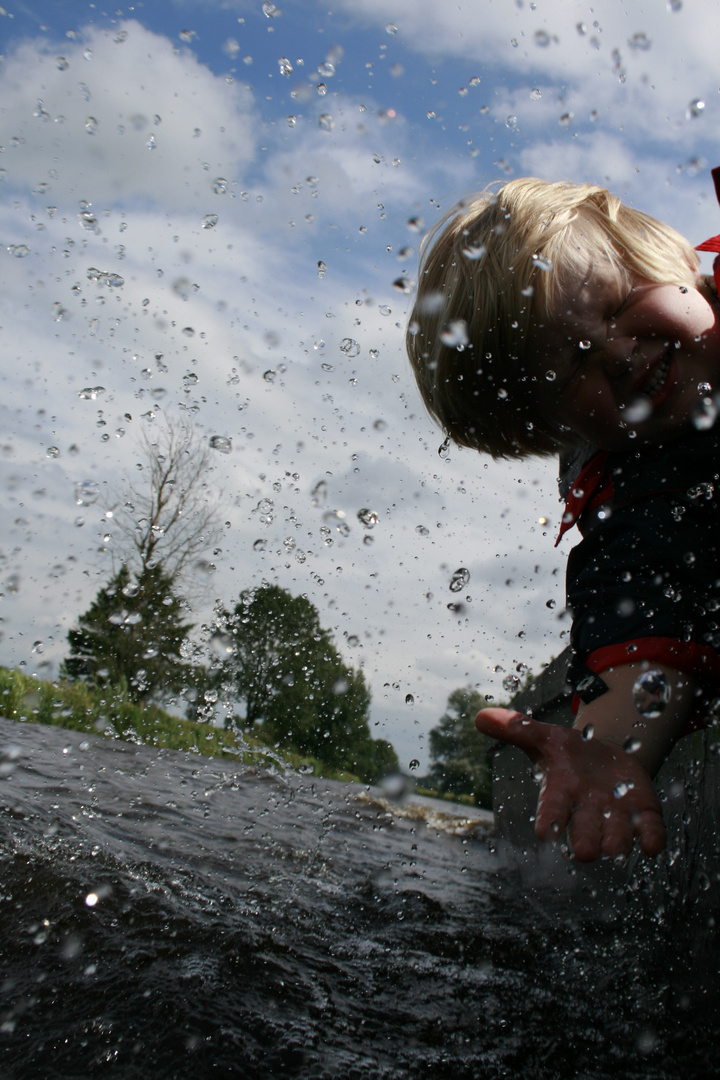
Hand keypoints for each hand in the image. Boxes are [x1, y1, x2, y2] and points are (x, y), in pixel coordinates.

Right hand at [475, 708, 665, 861]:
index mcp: (561, 793)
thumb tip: (480, 716)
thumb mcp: (545, 737)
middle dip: (586, 842)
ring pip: (618, 838)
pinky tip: (651, 843)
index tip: (545, 832)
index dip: (549, 821)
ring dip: (618, 841)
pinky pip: (649, 831)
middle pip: (585, 834)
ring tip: (617, 844)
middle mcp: (588, 811)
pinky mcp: (643, 813)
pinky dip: (651, 837)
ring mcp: (617, 815)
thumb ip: (517, 729)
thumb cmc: (568, 753)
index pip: (551, 811)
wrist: (606, 757)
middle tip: (587, 850)